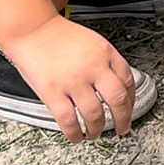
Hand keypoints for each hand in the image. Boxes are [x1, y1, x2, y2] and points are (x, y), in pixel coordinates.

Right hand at [2, 14, 135, 141]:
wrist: (31, 29)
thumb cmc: (58, 35)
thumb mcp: (92, 41)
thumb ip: (105, 61)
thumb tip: (117, 86)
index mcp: (105, 52)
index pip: (128, 80)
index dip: (131, 100)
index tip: (129, 109)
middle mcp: (93, 66)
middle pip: (118, 100)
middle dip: (123, 119)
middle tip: (122, 128)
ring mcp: (73, 80)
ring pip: (95, 115)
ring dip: (98, 129)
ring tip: (95, 133)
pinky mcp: (53, 92)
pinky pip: (69, 121)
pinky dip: (75, 134)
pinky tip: (76, 136)